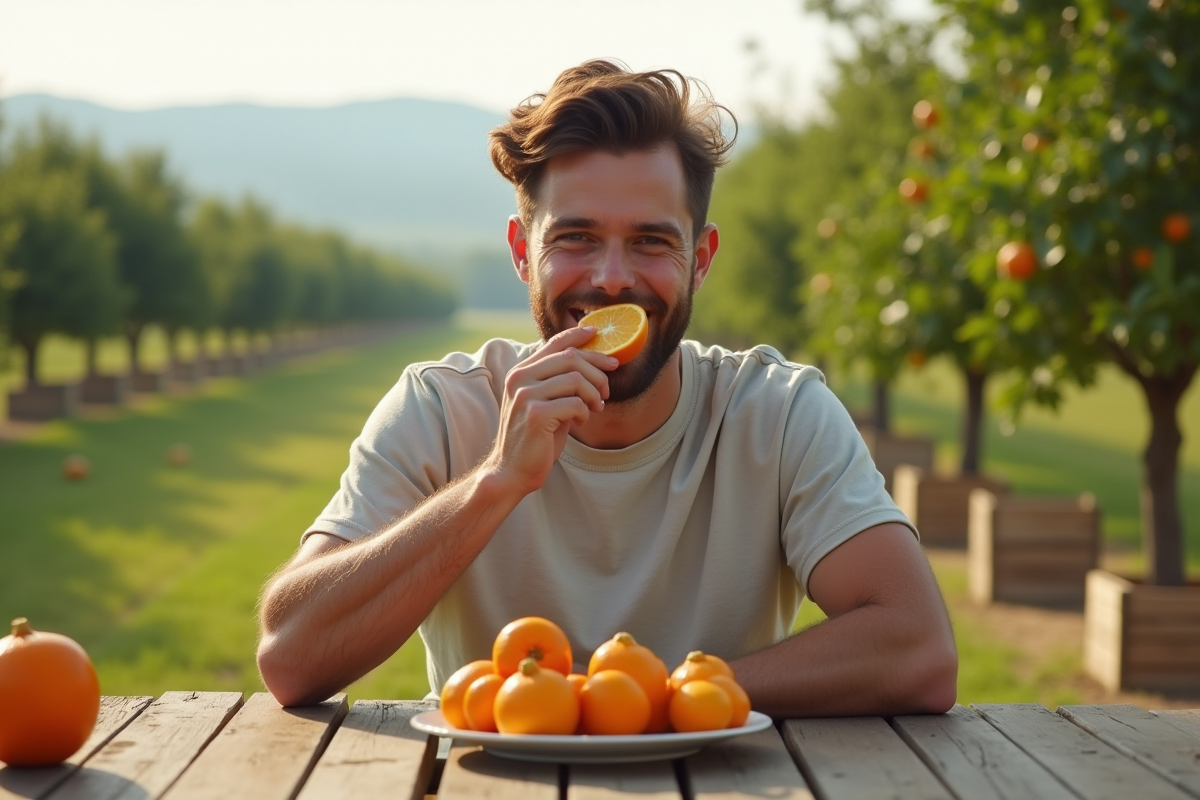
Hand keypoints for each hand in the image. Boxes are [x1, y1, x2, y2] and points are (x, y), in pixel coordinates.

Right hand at [484, 326, 617, 495]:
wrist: (512, 471)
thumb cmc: (535, 438)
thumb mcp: (546, 403)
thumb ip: (560, 383)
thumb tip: (592, 364)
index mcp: (521, 372)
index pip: (553, 343)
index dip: (578, 335)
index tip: (597, 334)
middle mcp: (520, 378)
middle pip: (570, 358)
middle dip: (596, 371)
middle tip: (606, 389)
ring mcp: (526, 395)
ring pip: (576, 379)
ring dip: (593, 394)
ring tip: (595, 408)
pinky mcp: (536, 414)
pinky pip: (575, 403)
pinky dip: (585, 412)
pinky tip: (581, 421)